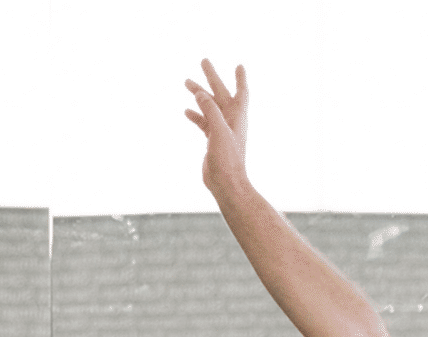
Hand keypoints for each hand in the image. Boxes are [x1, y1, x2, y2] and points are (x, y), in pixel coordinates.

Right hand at [182, 60, 248, 194]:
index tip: (239, 65)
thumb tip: (200, 93)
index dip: (240, 78)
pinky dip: (196, 115)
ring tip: (186, 81)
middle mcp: (230, 122)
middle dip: (212, 78)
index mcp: (236, 117)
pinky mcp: (213, 141)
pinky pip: (204, 123)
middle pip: (221, 94)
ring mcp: (221, 131)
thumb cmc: (227, 160)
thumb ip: (210, 111)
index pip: (241, 92)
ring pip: (209, 107)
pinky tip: (186, 111)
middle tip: (203, 61)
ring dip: (199, 95)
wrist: (226, 184)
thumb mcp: (219, 132)